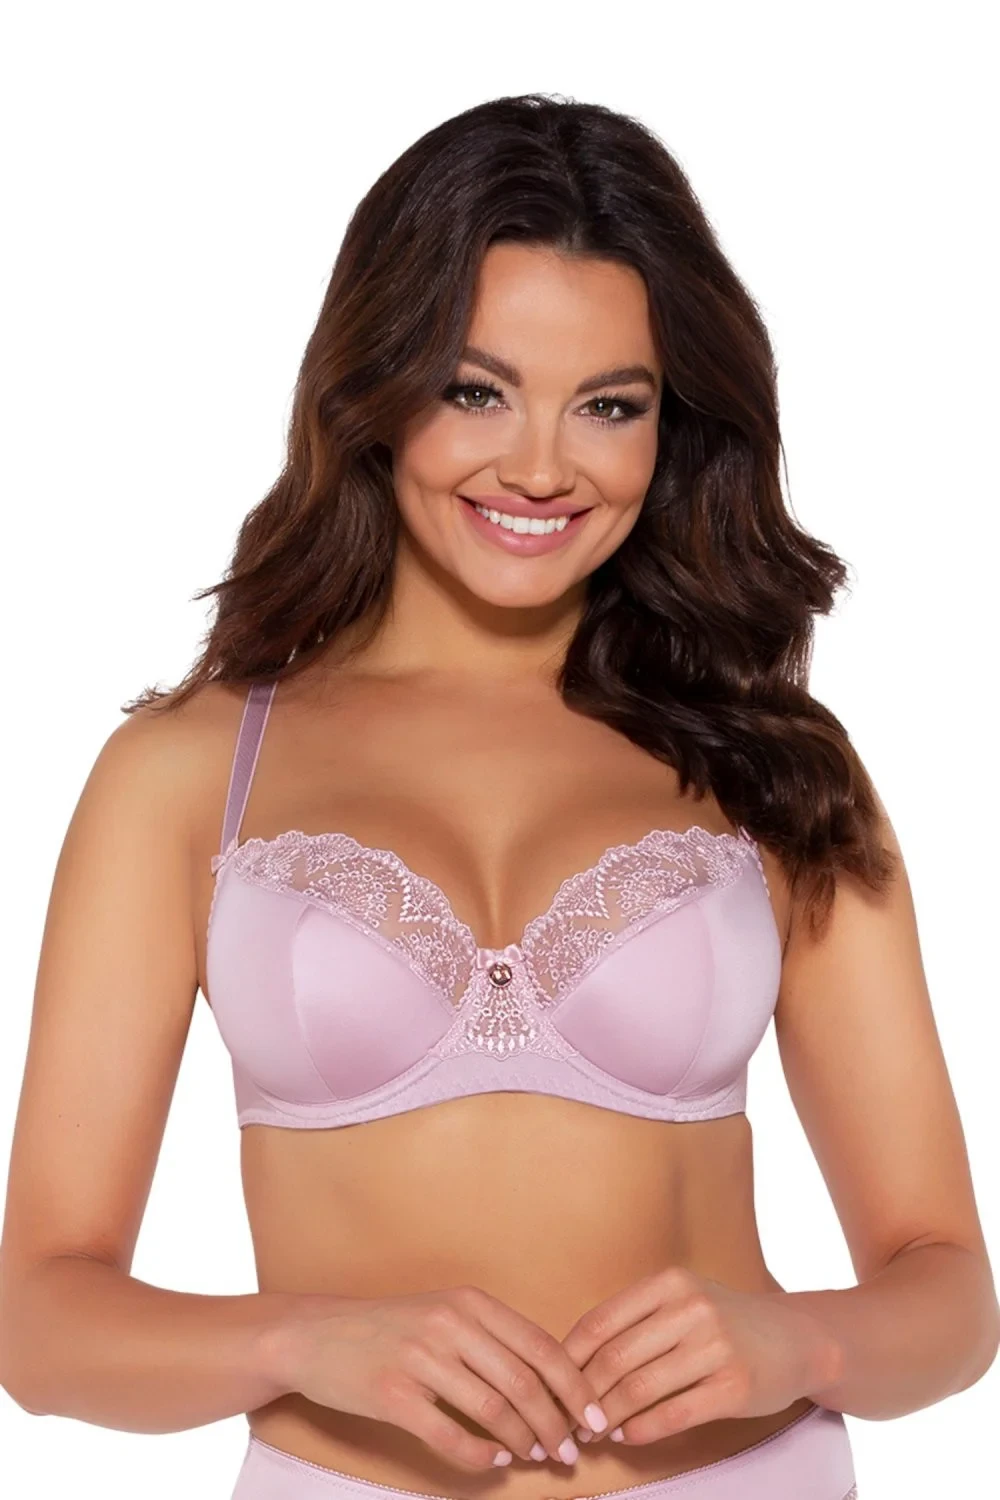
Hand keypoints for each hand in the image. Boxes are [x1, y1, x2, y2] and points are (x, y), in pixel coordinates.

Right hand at [269, 1286, 609, 1472]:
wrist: (316, 1335)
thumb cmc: (389, 1327)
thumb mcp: (444, 1312)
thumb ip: (491, 1338)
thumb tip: (551, 1382)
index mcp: (469, 1301)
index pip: (541, 1345)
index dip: (574, 1386)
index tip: (595, 1416)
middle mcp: (449, 1324)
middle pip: (523, 1382)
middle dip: (556, 1423)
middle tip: (571, 1450)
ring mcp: (419, 1358)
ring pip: (494, 1409)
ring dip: (524, 1440)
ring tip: (538, 1456)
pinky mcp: (392, 1395)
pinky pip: (450, 1435)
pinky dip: (479, 1454)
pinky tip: (494, 1460)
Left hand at [560, 1267, 840, 1445]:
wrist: (797, 1339)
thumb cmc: (725, 1322)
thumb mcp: (683, 1301)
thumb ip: (636, 1322)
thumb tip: (573, 1361)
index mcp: (670, 1283)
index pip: (601, 1322)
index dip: (569, 1358)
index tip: (552, 1383)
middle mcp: (691, 1308)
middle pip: (615, 1358)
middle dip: (583, 1395)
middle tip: (566, 1418)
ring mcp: (716, 1347)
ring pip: (640, 1388)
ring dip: (608, 1417)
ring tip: (592, 1432)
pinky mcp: (734, 1386)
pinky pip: (674, 1413)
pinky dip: (642, 1430)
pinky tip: (627, 1436)